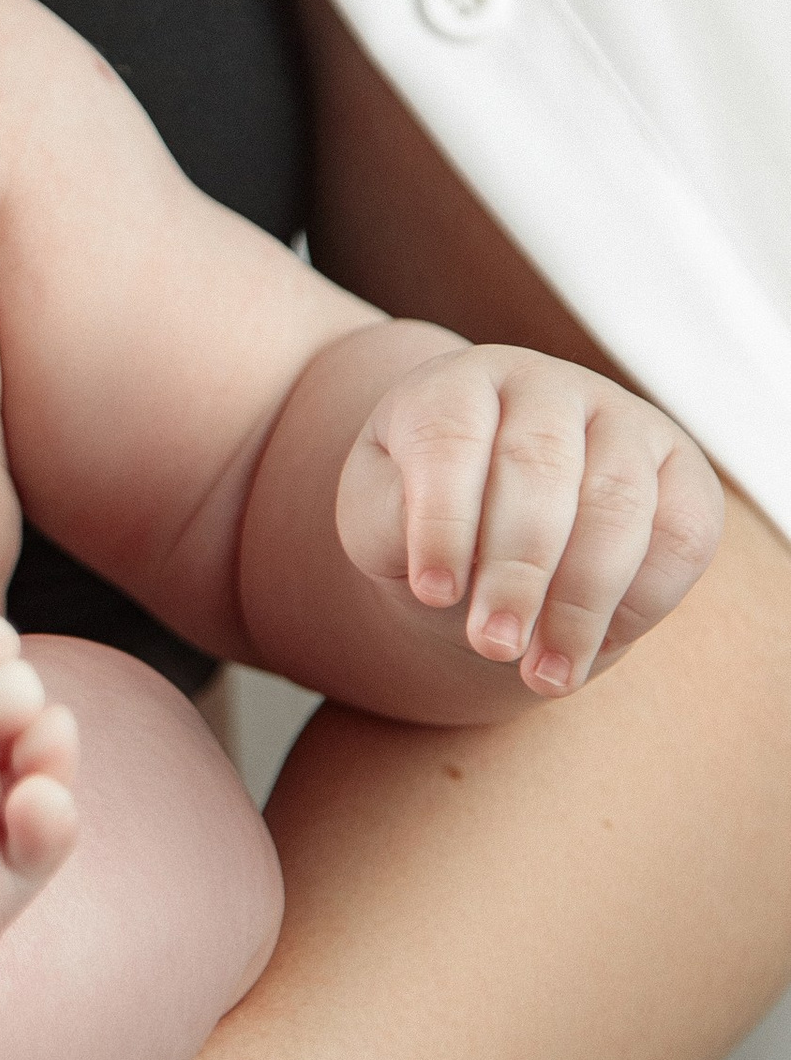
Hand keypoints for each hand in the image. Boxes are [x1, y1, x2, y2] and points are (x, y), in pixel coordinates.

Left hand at [337, 344, 721, 692]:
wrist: (489, 524)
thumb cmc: (419, 516)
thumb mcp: (377, 516)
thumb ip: (390, 524)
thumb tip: (441, 570)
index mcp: (458, 383)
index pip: (450, 436)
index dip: (442, 519)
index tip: (431, 593)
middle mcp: (547, 388)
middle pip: (541, 467)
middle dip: (517, 570)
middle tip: (493, 646)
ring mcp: (624, 420)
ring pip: (619, 503)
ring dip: (582, 600)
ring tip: (543, 675)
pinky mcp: (683, 471)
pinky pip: (682, 535)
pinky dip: (642, 600)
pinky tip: (594, 644)